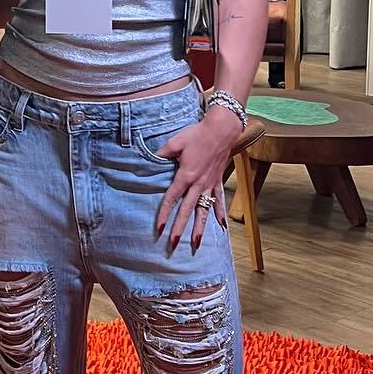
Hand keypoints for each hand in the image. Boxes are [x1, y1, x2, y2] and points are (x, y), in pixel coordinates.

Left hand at [151, 110, 237, 252]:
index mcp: (186, 176)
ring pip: (204, 210)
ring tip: (197, 243)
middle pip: (187, 210)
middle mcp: (198, 184)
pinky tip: (222, 226)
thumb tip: (151, 160)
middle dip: (180, 228)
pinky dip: (220, 213)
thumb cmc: (197, 134)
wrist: (222, 130)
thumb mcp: (175, 142)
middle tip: (174, 244)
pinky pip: (219, 201)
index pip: (172, 199)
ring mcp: (209, 185)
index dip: (164, 214)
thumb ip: (162, 153)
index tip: (159, 228)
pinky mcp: (217, 182)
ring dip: (201, 228)